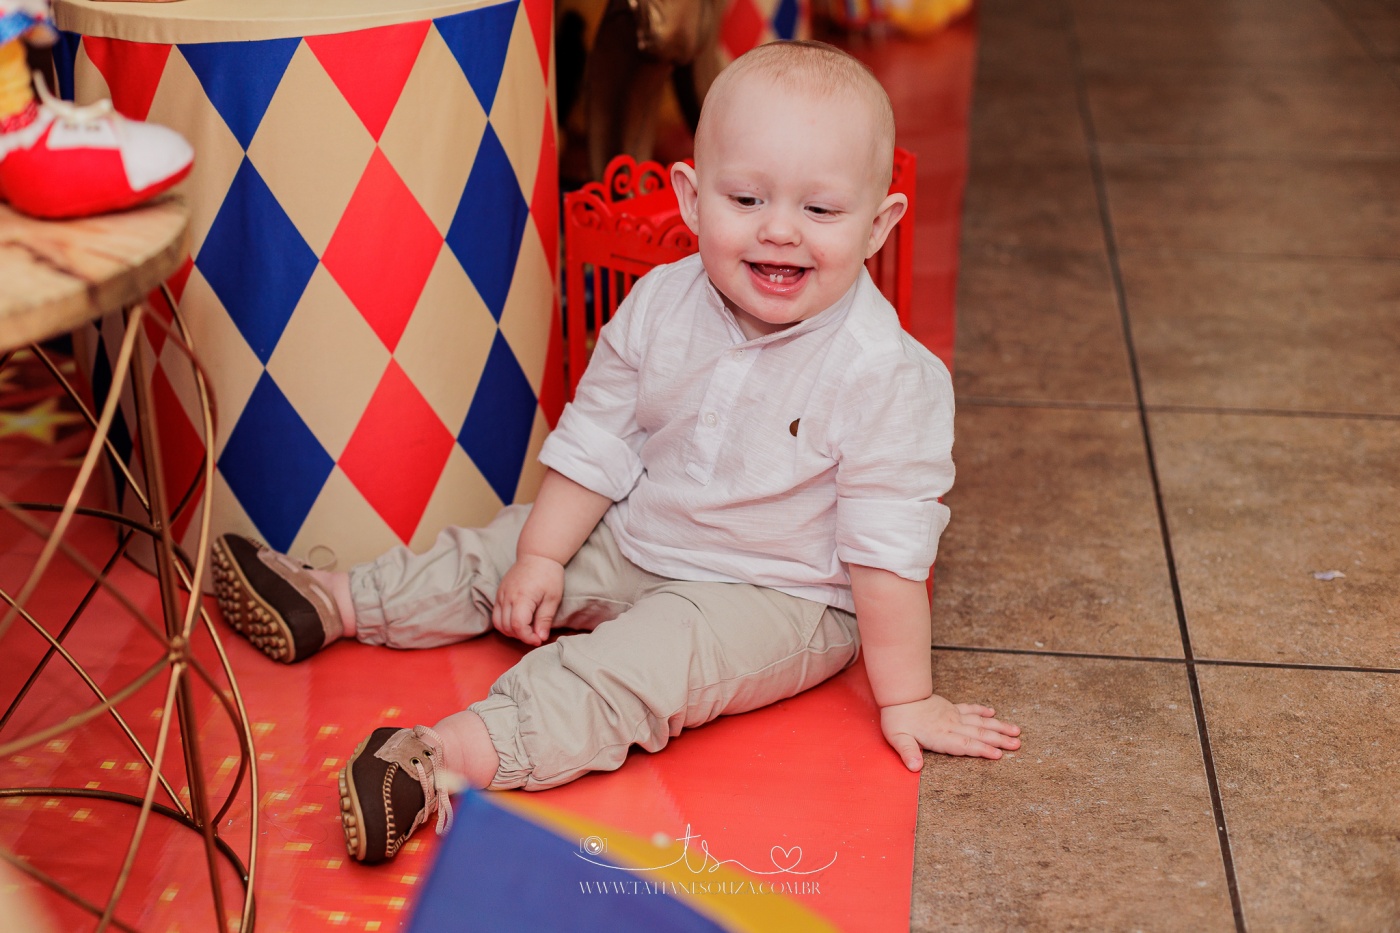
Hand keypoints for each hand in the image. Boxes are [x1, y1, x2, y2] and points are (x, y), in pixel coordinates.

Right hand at [492, 554, 563, 646]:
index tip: (539, 639)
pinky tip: (519, 621)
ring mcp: (501, 595)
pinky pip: (496, 614)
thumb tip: (540, 637)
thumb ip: (545, 619)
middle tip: (535, 635)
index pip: (518, 626)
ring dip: (511, 631)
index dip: (528, 637)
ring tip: (527, 629)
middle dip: (521, 636)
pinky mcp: (499, 593)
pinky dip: (505, 623)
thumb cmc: (549, 575)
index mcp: (522, 597)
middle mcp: (507, 597)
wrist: (537, 555)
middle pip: (506, 627)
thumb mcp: (553, 598)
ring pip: (498, 623)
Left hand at [880, 695, 1021, 770]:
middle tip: (1018, 745)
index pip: (965, 744)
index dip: (982, 750)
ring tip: (1016, 731)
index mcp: (940, 735)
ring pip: (979, 721)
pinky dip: (982, 710)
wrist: (899, 693)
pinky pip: (969, 709)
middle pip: (978, 734)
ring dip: (998, 726)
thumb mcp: (897, 738)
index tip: (999, 754)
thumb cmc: (896, 719)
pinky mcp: (950, 707)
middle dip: (999, 740)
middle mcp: (950, 725)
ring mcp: (952, 715)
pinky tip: (993, 712)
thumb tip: (915, 768)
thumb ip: (907, 752)